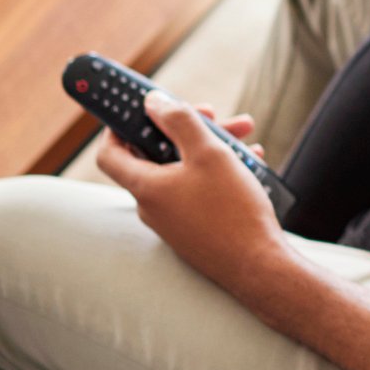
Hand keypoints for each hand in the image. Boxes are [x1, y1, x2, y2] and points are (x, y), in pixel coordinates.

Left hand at [95, 95, 281, 292]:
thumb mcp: (208, 153)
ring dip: (210, 148)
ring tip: (245, 138)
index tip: (139, 107)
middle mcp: (152, 206)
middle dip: (185, 129)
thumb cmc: (231, 211)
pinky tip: (249, 164)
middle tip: (213, 114)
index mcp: (146, 187)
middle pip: (157, 155)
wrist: (259, 267)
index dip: (118, 125)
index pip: (110, 152)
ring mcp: (173, 221)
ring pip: (183, 171)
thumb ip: (179, 121)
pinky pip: (198, 191)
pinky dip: (218, 173)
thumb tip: (153, 103)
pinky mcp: (194, 230)